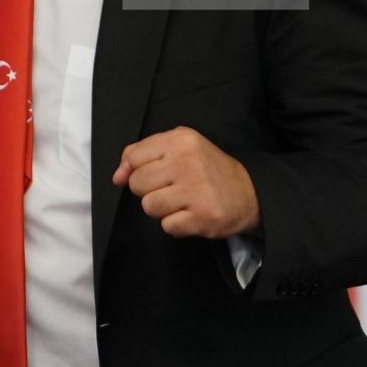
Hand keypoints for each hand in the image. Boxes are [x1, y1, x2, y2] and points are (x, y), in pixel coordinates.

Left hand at [111, 126, 260, 239]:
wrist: (249, 193)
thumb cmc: (206, 169)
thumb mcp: (178, 148)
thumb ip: (142, 154)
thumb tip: (117, 177)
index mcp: (180, 140)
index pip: (133, 157)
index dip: (136, 170)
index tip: (152, 174)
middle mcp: (188, 162)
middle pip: (137, 184)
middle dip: (149, 191)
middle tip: (171, 189)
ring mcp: (196, 190)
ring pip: (149, 206)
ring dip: (161, 209)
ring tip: (180, 202)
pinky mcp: (203, 217)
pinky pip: (167, 226)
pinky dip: (176, 225)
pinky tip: (190, 214)